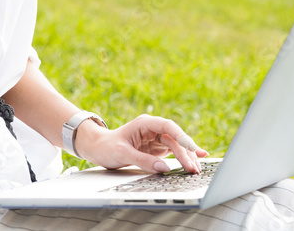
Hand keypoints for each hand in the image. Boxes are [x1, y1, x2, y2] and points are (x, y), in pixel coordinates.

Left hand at [74, 114, 208, 173]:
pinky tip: (196, 158)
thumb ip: (143, 160)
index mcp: (145, 123)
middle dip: (186, 152)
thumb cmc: (107, 146)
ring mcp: (155, 138)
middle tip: (193, 168)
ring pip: (176, 145)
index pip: (168, 127)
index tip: (190, 148)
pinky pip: (173, 151)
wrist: (97, 147)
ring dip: (186, 156)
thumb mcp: (123, 154)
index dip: (181, 137)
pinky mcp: (156, 147)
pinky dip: (183, 156)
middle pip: (174, 138)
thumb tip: (164, 168)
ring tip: (196, 169)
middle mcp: (153, 128)